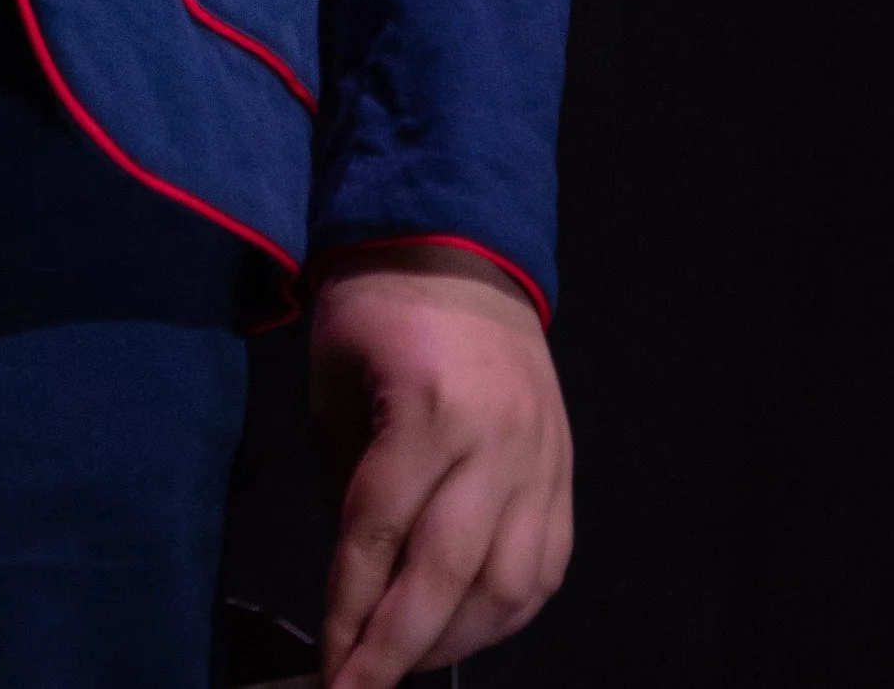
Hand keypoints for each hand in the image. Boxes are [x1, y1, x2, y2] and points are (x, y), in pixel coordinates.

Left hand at [310, 247, 572, 682]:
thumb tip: (355, 578)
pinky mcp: (565, 471)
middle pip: (447, 572)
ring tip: (406, 662)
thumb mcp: (332, 378)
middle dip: (398, 648)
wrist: (461, 246)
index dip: (349, 607)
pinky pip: (546, 568)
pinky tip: (467, 627)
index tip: (328, 665)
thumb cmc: (377, 306)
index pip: (380, 530)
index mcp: (424, 407)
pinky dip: (506, 612)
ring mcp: (541, 459)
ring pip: (509, 584)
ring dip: (456, 638)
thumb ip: (343, 478)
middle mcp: (494, 441)